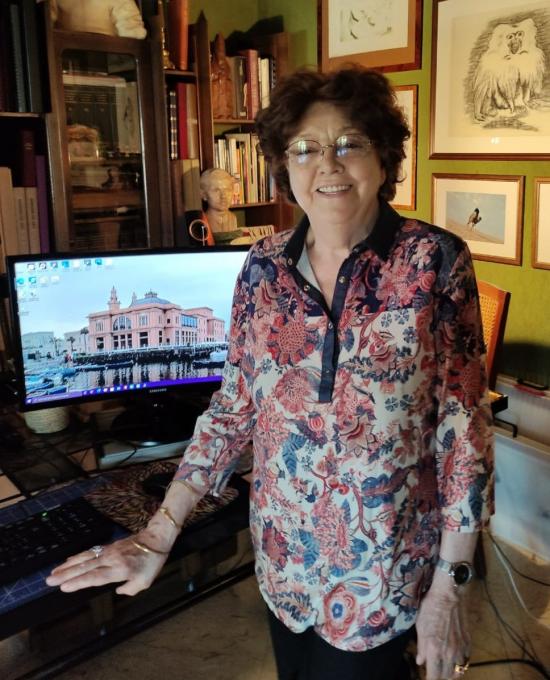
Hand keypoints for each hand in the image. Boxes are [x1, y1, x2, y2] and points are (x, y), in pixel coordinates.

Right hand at [45, 531, 168, 595]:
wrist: (155, 539)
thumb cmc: (152, 563)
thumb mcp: (145, 582)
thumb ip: (130, 589)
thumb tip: (118, 591)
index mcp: (120, 570)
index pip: (95, 577)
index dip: (79, 582)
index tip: (64, 587)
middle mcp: (111, 559)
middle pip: (85, 567)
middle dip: (66, 574)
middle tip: (49, 580)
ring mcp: (109, 551)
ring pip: (85, 558)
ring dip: (68, 565)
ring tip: (54, 572)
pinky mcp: (109, 547)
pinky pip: (90, 552)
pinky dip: (78, 557)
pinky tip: (69, 560)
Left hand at [415, 587, 470, 679]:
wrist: (448, 595)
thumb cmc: (430, 608)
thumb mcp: (420, 626)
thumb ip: (421, 647)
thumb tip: (421, 661)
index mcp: (434, 650)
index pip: (433, 676)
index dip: (429, 679)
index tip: (426, 677)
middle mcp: (449, 653)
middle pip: (447, 677)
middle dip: (440, 677)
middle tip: (434, 673)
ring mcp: (460, 649)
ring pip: (458, 671)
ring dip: (451, 674)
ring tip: (445, 671)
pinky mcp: (468, 642)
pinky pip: (466, 660)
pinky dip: (460, 665)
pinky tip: (456, 661)